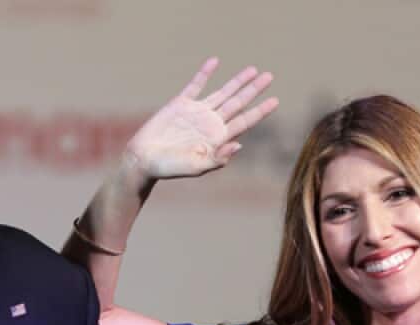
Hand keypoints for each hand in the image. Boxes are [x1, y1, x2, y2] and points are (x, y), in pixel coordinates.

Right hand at [125, 58, 278, 181]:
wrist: (143, 160)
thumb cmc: (170, 168)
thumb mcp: (197, 167)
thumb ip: (218, 158)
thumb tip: (239, 145)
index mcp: (218, 138)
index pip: (244, 121)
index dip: (260, 111)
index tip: (275, 101)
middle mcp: (211, 123)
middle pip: (238, 103)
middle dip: (254, 90)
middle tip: (270, 77)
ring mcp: (196, 112)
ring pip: (222, 92)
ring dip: (237, 81)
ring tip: (252, 70)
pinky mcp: (180, 104)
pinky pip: (196, 85)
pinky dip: (205, 73)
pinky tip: (215, 61)